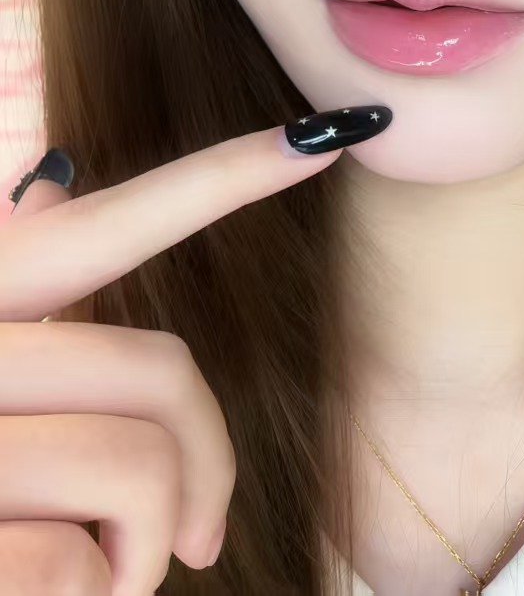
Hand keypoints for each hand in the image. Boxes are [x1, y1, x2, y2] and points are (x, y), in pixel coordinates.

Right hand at [0, 107, 390, 594]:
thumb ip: (24, 301)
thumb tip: (73, 212)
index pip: (109, 224)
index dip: (229, 174)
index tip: (334, 133)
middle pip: (159, 370)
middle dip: (205, 461)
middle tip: (199, 536)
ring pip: (138, 466)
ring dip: (149, 548)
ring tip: (107, 575)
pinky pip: (82, 561)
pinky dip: (94, 594)